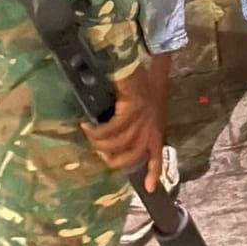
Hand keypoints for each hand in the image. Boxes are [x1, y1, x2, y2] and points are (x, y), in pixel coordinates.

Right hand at [83, 66, 163, 189]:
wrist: (134, 56)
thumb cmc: (136, 77)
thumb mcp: (140, 101)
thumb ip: (132, 116)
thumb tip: (115, 129)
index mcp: (156, 125)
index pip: (157, 154)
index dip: (155, 173)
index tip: (151, 189)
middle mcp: (152, 123)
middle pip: (133, 155)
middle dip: (114, 160)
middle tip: (98, 153)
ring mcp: (143, 116)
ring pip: (120, 144)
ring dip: (100, 144)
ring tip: (89, 135)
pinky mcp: (133, 106)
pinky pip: (113, 129)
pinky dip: (98, 131)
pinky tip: (88, 127)